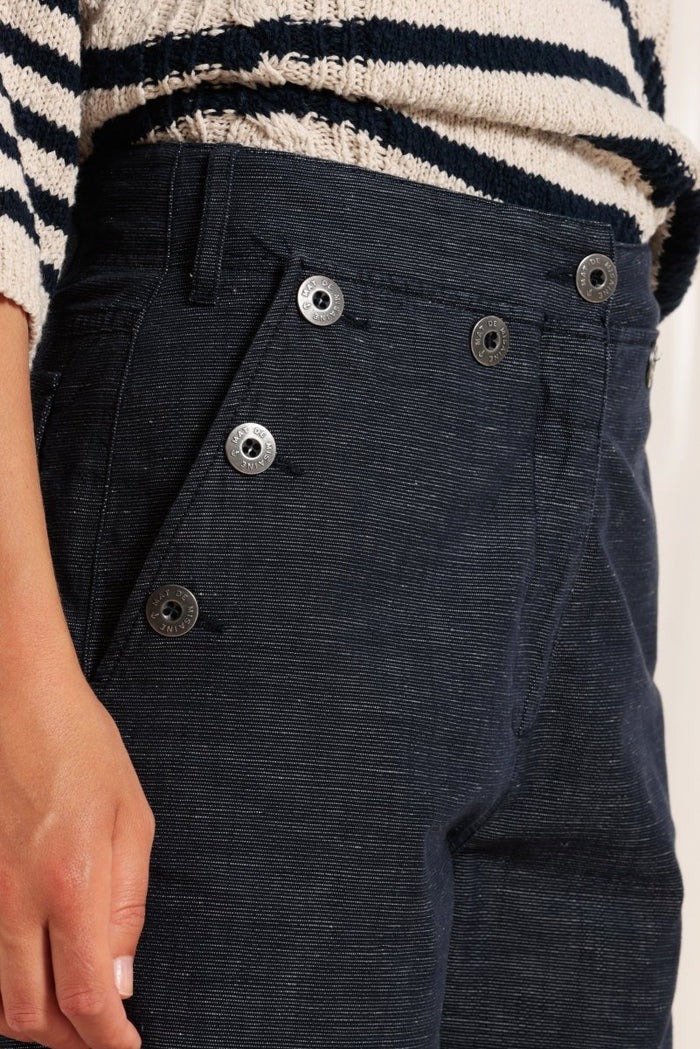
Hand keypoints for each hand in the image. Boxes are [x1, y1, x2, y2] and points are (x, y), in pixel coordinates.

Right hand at [0, 660, 154, 1048]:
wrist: (17, 702)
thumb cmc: (81, 748)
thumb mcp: (130, 819)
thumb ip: (127, 906)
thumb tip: (120, 979)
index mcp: (72, 883)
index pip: (85, 997)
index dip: (107, 1038)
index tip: (128, 1048)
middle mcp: (17, 900)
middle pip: (32, 1013)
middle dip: (71, 1041)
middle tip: (102, 1038)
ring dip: (36, 1021)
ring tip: (71, 1017)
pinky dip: (5, 987)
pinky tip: (31, 977)